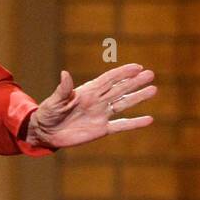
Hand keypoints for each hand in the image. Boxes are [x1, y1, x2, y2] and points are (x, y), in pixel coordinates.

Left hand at [28, 63, 156, 149]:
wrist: (46, 132)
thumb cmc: (48, 113)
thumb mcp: (54, 101)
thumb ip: (63, 89)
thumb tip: (65, 74)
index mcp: (88, 91)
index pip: (109, 79)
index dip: (122, 73)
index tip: (137, 66)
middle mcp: (98, 100)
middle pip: (120, 89)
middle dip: (135, 82)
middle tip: (151, 74)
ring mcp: (101, 114)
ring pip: (123, 104)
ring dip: (138, 97)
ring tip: (154, 90)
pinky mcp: (101, 129)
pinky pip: (121, 125)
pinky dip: (134, 123)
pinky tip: (149, 120)